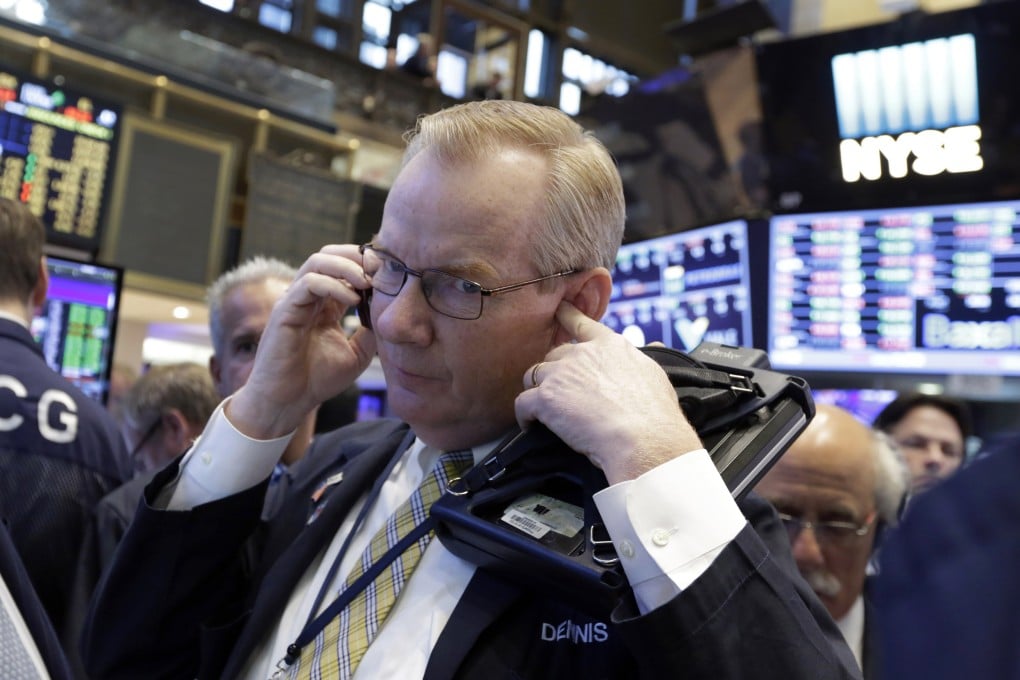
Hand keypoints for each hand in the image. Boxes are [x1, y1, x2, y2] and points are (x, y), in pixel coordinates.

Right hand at [227, 244, 375, 439]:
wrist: (287, 402)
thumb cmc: (316, 380)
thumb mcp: (357, 354)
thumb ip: (371, 332)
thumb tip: (391, 313)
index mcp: (326, 304)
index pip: (345, 268)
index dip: (368, 266)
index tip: (392, 274)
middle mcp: (309, 297)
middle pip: (330, 254)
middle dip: (358, 256)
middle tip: (382, 269)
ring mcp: (295, 300)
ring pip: (318, 261)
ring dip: (347, 266)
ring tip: (368, 281)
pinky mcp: (285, 310)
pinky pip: (309, 283)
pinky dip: (334, 285)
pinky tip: (353, 300)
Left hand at [514, 301, 702, 484]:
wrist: (643, 438)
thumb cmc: (656, 414)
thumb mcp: (657, 375)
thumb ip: (649, 357)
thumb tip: (656, 347)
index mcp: (610, 345)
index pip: (582, 323)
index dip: (568, 316)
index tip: (559, 310)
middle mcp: (582, 353)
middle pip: (553, 355)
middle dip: (554, 373)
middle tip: (561, 395)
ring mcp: (561, 374)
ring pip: (533, 375)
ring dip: (537, 391)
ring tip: (544, 412)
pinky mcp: (545, 398)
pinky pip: (522, 403)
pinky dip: (524, 416)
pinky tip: (531, 426)